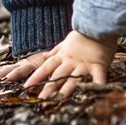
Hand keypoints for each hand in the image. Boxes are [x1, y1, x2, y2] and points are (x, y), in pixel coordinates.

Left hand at [0, 31, 116, 98]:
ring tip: (60, 99)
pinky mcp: (99, 64)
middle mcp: (71, 62)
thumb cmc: (83, 35)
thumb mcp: (66, 42)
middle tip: (41, 101)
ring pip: (74, 78)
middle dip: (48, 89)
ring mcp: (84, 64)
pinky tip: (96, 92)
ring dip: (67, 89)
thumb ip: (55, 51)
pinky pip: (98, 76)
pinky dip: (98, 84)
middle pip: (57, 76)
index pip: (46, 68)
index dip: (36, 77)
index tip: (26, 86)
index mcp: (63, 57)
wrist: (98, 24)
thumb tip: (44, 56)